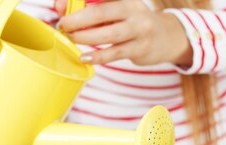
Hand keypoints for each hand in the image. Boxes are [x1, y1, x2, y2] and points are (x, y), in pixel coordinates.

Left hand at [56, 0, 191, 65]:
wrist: (166, 37)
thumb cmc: (133, 22)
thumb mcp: (117, 10)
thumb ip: (92, 9)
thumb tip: (61, 10)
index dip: (78, 1)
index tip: (59, 7)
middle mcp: (134, 10)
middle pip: (101, 13)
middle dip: (77, 20)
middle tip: (62, 25)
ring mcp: (140, 29)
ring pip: (109, 34)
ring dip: (86, 37)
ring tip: (71, 39)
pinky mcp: (140, 48)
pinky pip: (116, 53)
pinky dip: (98, 56)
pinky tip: (85, 58)